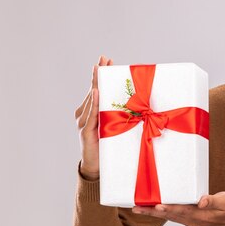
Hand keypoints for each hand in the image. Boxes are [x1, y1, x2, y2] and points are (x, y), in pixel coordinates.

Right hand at [74, 55, 112, 180]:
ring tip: (99, 69)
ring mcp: (83, 121)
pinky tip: (96, 92)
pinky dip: (93, 103)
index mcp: (92, 111)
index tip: (107, 60)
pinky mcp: (85, 131)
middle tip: (104, 58)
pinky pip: (90, 115)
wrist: (96, 167)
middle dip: (99, 73)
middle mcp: (84, 113)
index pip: (98, 89)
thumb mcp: (116, 127)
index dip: (101, 74)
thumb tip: (141, 104)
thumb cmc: (108, 146)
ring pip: (91, 98)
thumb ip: (121, 115)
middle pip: (94, 89)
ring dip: (96, 83)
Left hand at [132, 192, 224, 225]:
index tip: (155, 206)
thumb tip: (201, 202)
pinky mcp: (192, 219)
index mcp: (200, 216)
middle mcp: (193, 220)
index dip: (168, 209)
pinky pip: (174, 216)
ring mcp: (192, 221)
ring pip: (170, 217)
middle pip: (169, 216)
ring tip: (139, 209)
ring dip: (154, 213)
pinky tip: (157, 208)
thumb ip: (212, 201)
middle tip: (135, 208)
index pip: (180, 211)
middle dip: (152, 212)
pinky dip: (164, 212)